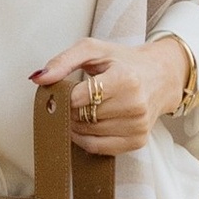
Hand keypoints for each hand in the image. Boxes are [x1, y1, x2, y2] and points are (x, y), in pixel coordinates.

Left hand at [31, 35, 191, 157]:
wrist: (159, 76)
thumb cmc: (122, 61)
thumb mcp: (94, 50)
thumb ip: (63, 61)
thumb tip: (38, 79)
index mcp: (125, 79)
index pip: (78, 98)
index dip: (64, 96)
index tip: (63, 91)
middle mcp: (134, 105)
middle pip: (82, 117)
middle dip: (69, 110)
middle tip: (72, 100)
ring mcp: (138, 125)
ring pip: (88, 133)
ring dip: (76, 124)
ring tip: (83, 109)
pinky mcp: (138, 141)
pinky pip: (98, 148)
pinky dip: (85, 139)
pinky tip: (87, 124)